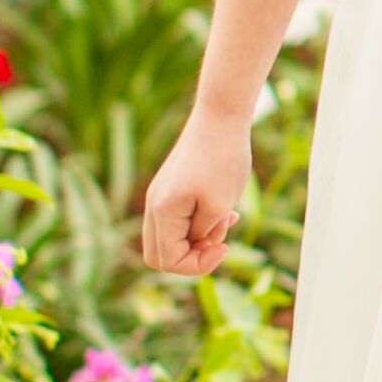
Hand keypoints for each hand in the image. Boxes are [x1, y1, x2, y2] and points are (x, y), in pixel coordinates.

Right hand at [142, 109, 252, 275]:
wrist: (221, 116)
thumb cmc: (223, 158)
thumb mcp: (219, 205)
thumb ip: (205, 233)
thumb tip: (197, 243)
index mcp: (162, 211)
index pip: (167, 261)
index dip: (197, 265)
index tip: (224, 246)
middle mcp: (154, 205)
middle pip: (160, 255)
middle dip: (192, 257)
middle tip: (220, 240)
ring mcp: (160, 195)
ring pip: (170, 238)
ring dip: (199, 239)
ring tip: (227, 220)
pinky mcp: (171, 188)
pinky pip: (179, 220)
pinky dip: (200, 223)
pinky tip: (226, 211)